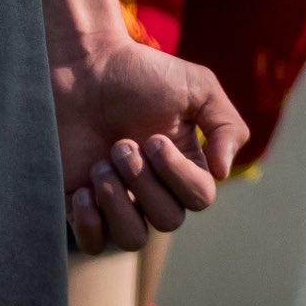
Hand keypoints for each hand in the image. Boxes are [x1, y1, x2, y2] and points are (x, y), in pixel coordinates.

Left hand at [52, 29, 245, 254]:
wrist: (79, 62)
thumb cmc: (136, 71)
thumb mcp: (196, 85)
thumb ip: (226, 124)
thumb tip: (223, 173)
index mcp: (182, 164)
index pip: (199, 198)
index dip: (178, 175)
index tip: (154, 139)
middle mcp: (152, 187)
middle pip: (167, 220)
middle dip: (142, 180)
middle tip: (120, 143)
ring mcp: (116, 196)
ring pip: (132, 239)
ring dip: (117, 201)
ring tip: (100, 164)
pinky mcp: (79, 201)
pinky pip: (93, 243)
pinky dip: (90, 225)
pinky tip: (84, 190)